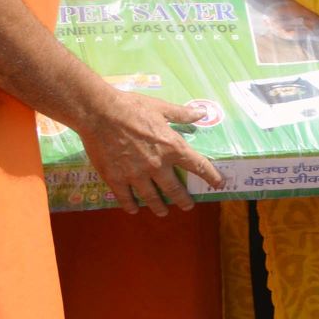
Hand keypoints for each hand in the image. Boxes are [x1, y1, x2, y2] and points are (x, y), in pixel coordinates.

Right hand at [76, 91, 222, 215]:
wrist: (100, 112)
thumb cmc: (132, 107)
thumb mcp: (161, 108)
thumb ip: (182, 114)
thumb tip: (202, 113)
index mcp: (172, 147)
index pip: (198, 166)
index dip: (211, 176)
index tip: (218, 184)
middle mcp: (157, 165)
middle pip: (174, 189)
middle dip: (183, 200)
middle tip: (187, 206)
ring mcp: (136, 174)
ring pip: (151, 197)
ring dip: (159, 206)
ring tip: (162, 212)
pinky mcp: (116, 178)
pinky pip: (125, 198)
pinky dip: (130, 205)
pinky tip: (133, 209)